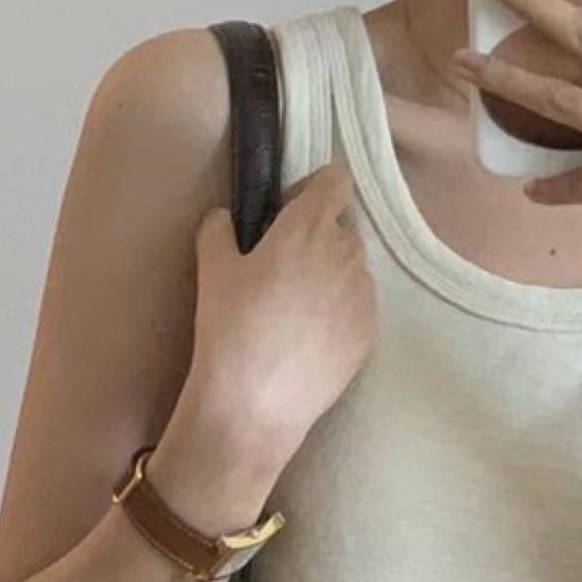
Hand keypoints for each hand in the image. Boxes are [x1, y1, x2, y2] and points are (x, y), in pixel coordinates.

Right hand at [190, 159, 375, 447]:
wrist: (257, 401)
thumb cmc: (230, 327)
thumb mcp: (212, 269)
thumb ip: (219, 229)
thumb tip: (225, 218)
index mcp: (309, 226)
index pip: (334, 180)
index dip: (310, 191)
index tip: (284, 216)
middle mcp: (347, 253)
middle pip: (340, 229)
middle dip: (315, 240)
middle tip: (279, 272)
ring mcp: (364, 295)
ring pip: (350, 270)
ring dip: (327, 278)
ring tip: (292, 313)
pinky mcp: (369, 332)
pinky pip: (356, 307)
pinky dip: (337, 313)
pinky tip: (306, 339)